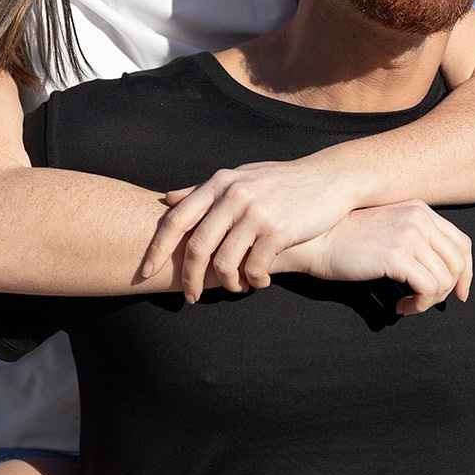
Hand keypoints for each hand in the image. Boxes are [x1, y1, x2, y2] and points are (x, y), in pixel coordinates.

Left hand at [139, 159, 364, 303]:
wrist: (329, 179)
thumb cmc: (280, 181)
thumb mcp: (239, 177)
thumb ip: (202, 190)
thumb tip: (167, 198)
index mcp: (219, 183)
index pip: (176, 219)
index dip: (157, 248)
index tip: (144, 271)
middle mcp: (233, 196)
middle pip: (196, 248)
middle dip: (189, 279)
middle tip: (190, 296)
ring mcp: (256, 213)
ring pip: (225, 263)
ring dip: (227, 284)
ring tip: (236, 287)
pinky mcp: (278, 231)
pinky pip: (255, 268)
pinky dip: (255, 281)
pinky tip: (260, 282)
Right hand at [289, 200, 473, 314]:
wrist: (317, 239)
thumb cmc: (346, 239)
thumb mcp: (388, 227)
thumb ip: (414, 238)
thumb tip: (441, 270)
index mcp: (420, 209)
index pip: (462, 243)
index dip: (465, 272)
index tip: (459, 292)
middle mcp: (420, 218)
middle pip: (458, 263)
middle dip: (448, 290)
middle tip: (425, 303)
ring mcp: (410, 235)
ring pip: (444, 280)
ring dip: (428, 301)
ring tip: (408, 305)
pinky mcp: (397, 256)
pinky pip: (428, 289)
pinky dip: (418, 305)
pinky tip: (399, 307)